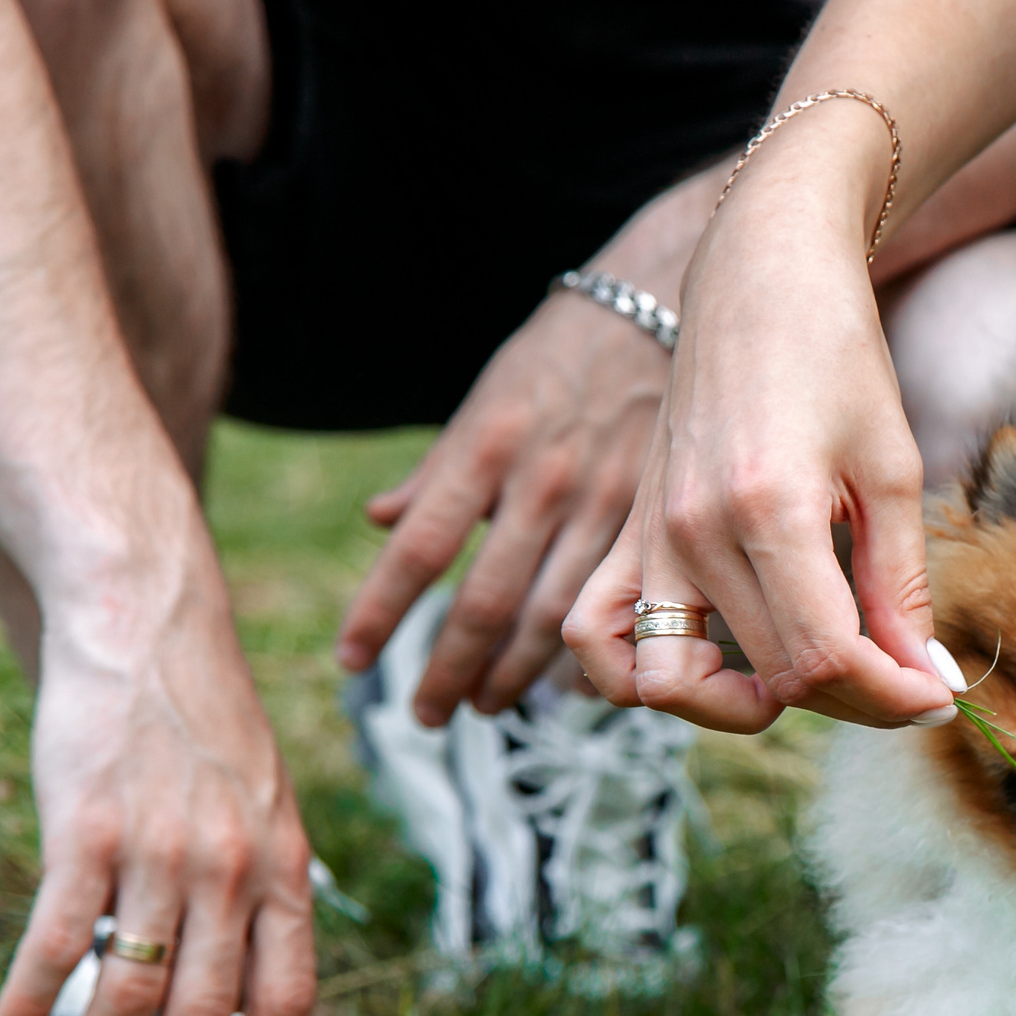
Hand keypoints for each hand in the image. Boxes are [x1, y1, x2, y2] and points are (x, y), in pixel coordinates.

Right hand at [0, 544, 316, 1015]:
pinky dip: (30, 1001)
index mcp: (286, 869)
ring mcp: (161, 851)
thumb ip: (260, 895)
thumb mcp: (266, 808)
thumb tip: (242, 995)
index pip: (291, 999)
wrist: (150, 625)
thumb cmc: (205, 726)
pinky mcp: (87, 828)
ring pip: (130, 993)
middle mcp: (233, 870)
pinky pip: (57, 939)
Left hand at [333, 172, 721, 724]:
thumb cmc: (563, 350)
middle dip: (447, 668)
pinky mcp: (654, 514)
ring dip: (511, 671)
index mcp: (484, 444)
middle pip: (483, 600)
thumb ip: (436, 467)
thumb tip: (375, 520)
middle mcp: (539, 479)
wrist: (665, 299)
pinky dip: (586, 647)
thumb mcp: (488, 393)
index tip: (350, 662)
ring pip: (552, 612)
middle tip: (422, 716)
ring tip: (483, 707)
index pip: (417, 548)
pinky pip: (614, 598)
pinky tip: (567, 682)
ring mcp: (602, 501)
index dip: (379, 612)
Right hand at [565, 107, 952, 731]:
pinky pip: (597, 638)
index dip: (889, 697)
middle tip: (898, 673)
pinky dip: (642, 677)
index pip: (825, 660)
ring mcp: (648, 534)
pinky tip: (713, 663)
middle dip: (850, 698)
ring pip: (671, 684)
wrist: (760, 270)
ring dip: (737, 706)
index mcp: (769, 508)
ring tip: (798, 676)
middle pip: (770, 677)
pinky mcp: (628, 529)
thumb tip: (924, 680)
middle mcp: (693, 531)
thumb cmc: (836, 351)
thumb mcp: (892, 468)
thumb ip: (901, 585)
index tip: (931, 692)